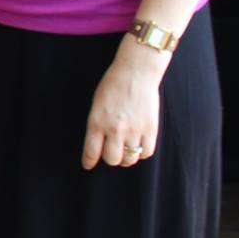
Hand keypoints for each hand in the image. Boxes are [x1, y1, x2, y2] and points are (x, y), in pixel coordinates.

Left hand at [81, 39, 165, 169]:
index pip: (91, 151)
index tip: (88, 165)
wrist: (136, 72)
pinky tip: (139, 145)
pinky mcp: (150, 129)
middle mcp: (114, 129)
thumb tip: (99, 144)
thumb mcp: (96, 104)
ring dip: (126, 157)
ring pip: (129, 159)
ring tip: (126, 149)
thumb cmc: (113, 85)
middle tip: (112, 152)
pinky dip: (142, 153)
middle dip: (110, 158)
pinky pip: (147, 153)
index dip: (89, 161)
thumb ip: (97, 124)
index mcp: (97, 122)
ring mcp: (133, 130)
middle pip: (111, 159)